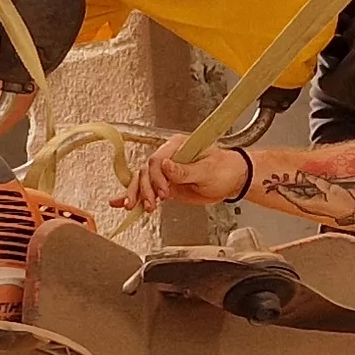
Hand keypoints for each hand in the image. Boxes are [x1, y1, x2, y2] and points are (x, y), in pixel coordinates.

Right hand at [116, 144, 248, 211]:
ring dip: (138, 194)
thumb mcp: (207, 170)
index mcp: (178, 147)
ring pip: (142, 180)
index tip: (165, 191)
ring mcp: (166, 172)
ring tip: (135, 207)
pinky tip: (121, 202)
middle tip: (151, 203)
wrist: (232, 180)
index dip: (157, 177)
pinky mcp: (166, 185)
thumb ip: (185, 170)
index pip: (157, 160)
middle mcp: (168, 157)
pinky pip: (147, 189)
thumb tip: (166, 165)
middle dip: (145, 188)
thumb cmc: (225, 169)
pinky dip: (134, 195)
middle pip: (146, 171)